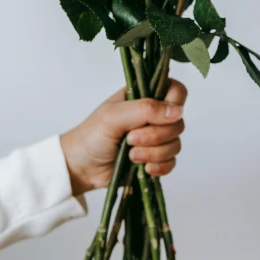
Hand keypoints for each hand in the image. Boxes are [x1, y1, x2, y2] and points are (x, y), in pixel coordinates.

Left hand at [60, 80, 186, 196]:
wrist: (81, 167)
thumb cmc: (92, 134)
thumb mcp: (115, 116)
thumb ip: (145, 109)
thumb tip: (177, 111)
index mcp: (144, 96)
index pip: (175, 91)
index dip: (174, 104)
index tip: (160, 117)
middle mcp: (154, 115)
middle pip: (178, 122)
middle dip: (156, 135)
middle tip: (131, 139)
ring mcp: (156, 138)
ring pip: (175, 144)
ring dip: (154, 153)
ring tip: (131, 155)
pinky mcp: (156, 159)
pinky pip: (171, 162)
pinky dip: (159, 167)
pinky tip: (143, 168)